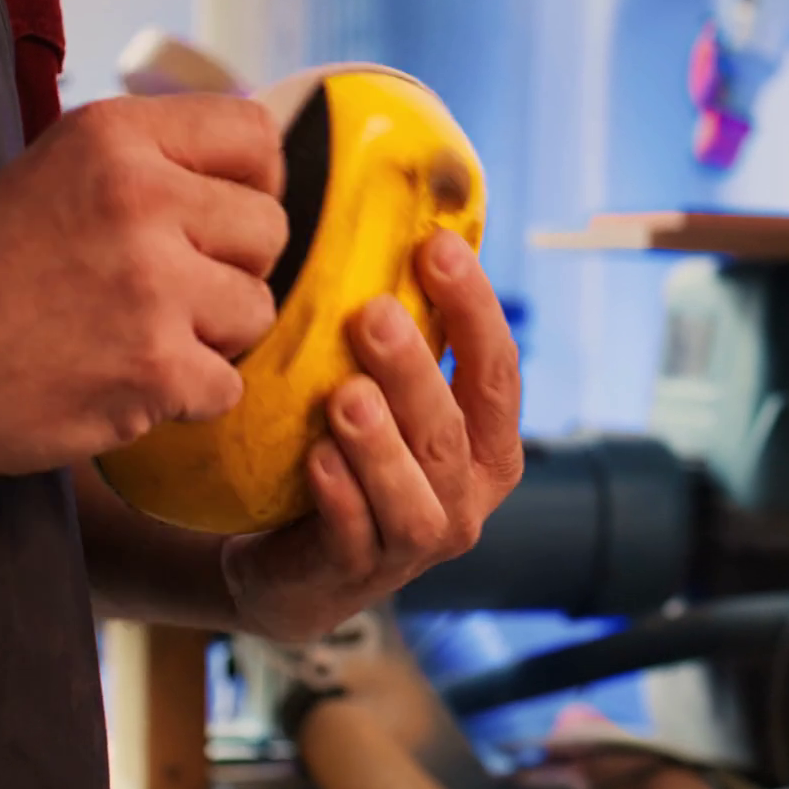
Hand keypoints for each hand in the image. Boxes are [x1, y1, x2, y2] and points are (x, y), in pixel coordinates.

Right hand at [0, 94, 287, 477]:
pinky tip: (125, 381)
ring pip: (258, 308)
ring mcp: (152, 284)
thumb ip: (152, 163)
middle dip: (232, 267)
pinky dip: (186, 397)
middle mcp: (140, 197)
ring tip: (138, 335)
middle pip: (269, 228)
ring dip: (213, 336)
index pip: (254, 134)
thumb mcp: (59, 170)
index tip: (217, 219)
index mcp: (116, 135)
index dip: (252, 184)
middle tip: (165, 291)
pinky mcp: (156, 366)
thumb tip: (258, 171)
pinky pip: (229, 384)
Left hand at [218, 230, 524, 641]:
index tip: (435, 246)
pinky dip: (340, 497)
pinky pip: (354, 535)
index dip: (474, 309)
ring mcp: (413, 543)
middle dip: (417, 371)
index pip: (497, 371)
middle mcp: (467, 497)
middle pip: (452, 430)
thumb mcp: (392, 399)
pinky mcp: (354, 574)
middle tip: (373, 314)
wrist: (291, 562)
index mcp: (490, 445)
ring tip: (345, 395)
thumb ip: (410, 335)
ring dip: (381, 442)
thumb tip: (410, 214)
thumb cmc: (352, 455)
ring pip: (414, 492)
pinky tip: (314, 458)